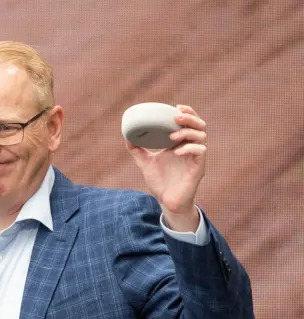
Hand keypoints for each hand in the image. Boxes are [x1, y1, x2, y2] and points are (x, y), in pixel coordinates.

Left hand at [125, 104, 206, 231]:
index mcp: (181, 144)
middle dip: (190, 118)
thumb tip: (127, 135)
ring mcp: (196, 158)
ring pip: (202, 136)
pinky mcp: (199, 168)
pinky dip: (189, 148)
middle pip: (200, 125)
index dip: (187, 112)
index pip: (190, 123)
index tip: (176, 107)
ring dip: (188, 132)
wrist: (166, 201)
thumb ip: (137, 150)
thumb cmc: (160, 182)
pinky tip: (176, 151)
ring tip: (173, 136)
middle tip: (176, 116)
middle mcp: (191, 148)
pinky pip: (201, 152)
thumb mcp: (145, 163)